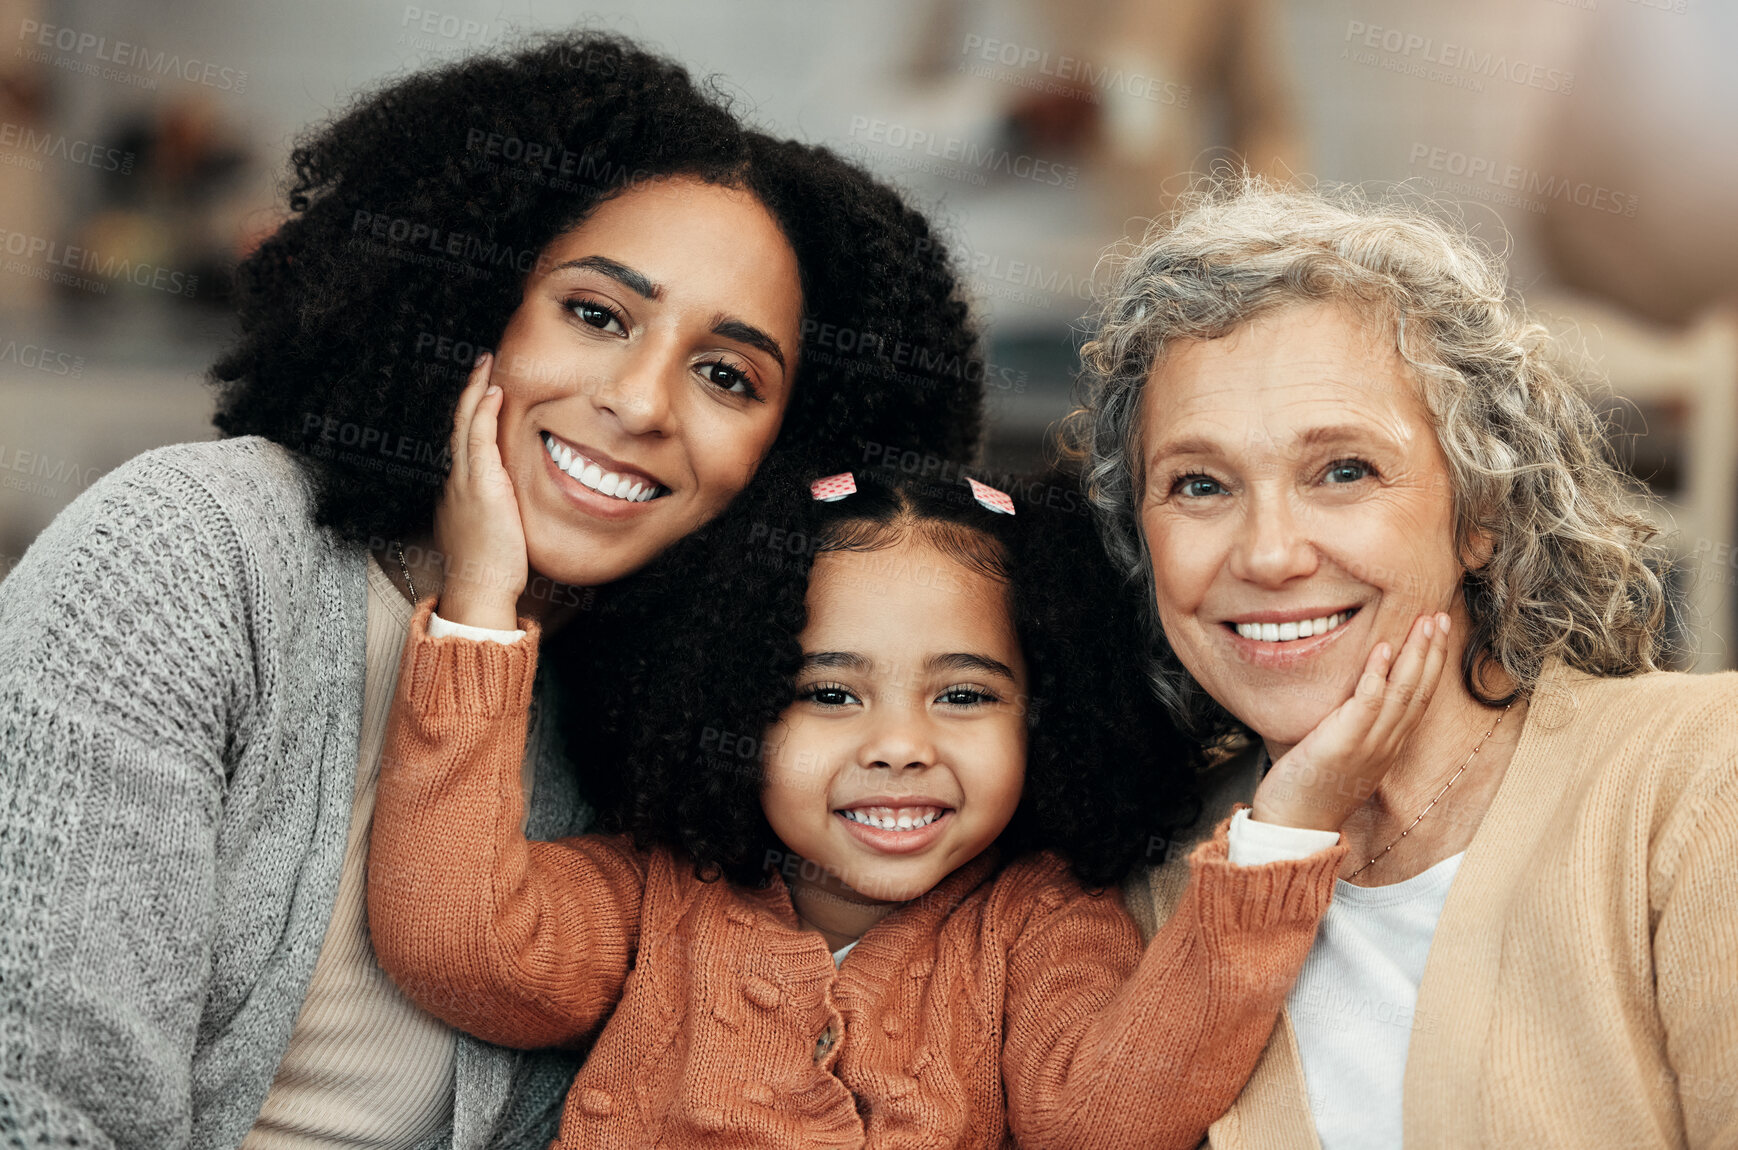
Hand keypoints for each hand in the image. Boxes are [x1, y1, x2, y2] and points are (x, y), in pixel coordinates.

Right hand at [433, 353, 526, 629]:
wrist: (481, 589)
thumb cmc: (490, 571)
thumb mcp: (494, 532)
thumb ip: (500, 511)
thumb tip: (513, 504)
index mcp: (462, 491)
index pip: (466, 443)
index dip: (472, 415)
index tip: (484, 393)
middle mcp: (458, 481)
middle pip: (459, 425)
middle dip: (469, 393)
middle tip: (480, 365)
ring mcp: (465, 482)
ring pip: (464, 426)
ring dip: (474, 392)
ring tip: (485, 365)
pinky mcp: (480, 486)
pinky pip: (477, 439)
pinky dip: (482, 413)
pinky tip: (492, 392)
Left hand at [1251, 612, 1451, 831]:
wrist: (1295, 824)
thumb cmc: (1312, 787)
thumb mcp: (1343, 752)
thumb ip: (1356, 724)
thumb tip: (1357, 692)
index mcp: (1388, 745)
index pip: (1420, 697)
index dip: (1432, 663)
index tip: (1437, 631)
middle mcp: (1386, 744)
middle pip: (1419, 690)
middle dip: (1432, 651)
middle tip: (1440, 616)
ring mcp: (1368, 744)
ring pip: (1402, 693)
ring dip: (1415, 655)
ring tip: (1424, 623)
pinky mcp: (1343, 744)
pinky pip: (1368, 704)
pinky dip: (1378, 675)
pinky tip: (1382, 649)